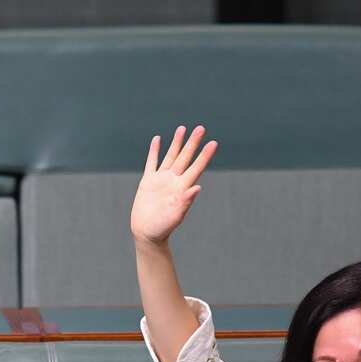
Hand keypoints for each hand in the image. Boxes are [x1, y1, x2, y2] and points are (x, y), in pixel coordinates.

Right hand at [130, 125, 217, 245]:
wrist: (146, 233)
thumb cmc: (162, 228)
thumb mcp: (175, 215)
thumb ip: (185, 201)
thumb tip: (197, 188)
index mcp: (182, 188)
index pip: (196, 167)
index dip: (204, 155)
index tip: (213, 143)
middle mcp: (173, 181)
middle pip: (185, 157)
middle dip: (192, 143)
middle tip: (201, 128)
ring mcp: (161, 180)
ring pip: (170, 156)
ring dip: (176, 143)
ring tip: (182, 128)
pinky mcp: (148, 182)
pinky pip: (152, 162)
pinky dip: (154, 151)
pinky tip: (158, 139)